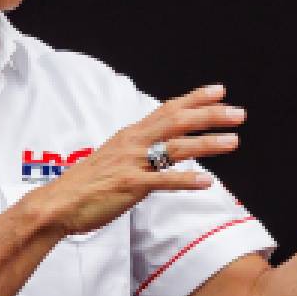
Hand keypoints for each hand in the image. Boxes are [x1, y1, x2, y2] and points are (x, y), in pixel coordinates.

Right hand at [29, 84, 242, 236]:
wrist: (58, 203)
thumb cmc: (85, 184)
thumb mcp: (112, 157)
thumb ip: (136, 151)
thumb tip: (157, 149)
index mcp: (130, 135)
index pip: (168, 109)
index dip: (195, 99)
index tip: (220, 91)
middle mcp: (133, 143)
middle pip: (178, 121)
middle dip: (211, 116)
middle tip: (238, 114)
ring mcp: (132, 163)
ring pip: (177, 148)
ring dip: (207, 143)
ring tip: (233, 142)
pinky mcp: (129, 186)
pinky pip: (164, 181)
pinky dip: (187, 180)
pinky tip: (207, 182)